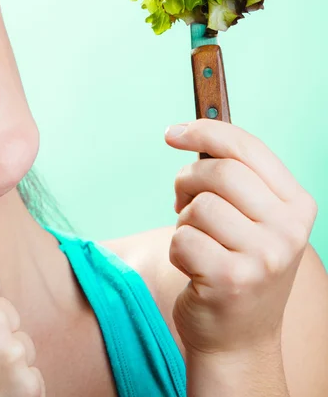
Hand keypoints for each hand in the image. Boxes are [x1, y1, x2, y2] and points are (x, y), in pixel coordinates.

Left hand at [164, 119, 317, 355]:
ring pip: (198, 206)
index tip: (173, 133)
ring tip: (197, 241)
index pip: (248, 147)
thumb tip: (188, 131)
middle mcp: (288, 230)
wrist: (238, 338)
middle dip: (186, 181)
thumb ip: (234, 178)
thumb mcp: (252, 219)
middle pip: (218, 172)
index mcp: (297, 205)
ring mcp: (264, 258)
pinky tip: (194, 267)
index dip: (204, 131)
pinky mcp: (232, 280)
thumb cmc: (236, 265)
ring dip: (183, 221)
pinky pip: (182, 239)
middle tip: (181, 200)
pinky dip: (176, 250)